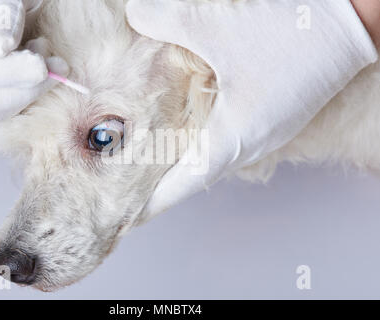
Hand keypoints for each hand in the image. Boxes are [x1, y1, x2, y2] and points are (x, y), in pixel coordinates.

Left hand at [127, 0, 377, 217]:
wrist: (349, 22)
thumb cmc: (288, 30)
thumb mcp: (216, 24)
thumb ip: (167, 20)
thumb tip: (135, 16)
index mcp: (236, 134)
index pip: (186, 180)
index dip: (157, 198)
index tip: (134, 214)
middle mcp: (253, 143)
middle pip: (199, 175)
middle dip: (168, 184)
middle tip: (139, 188)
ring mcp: (269, 134)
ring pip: (218, 160)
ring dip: (189, 166)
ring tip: (162, 168)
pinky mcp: (277, 119)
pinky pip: (233, 144)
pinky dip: (208, 148)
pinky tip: (197, 136)